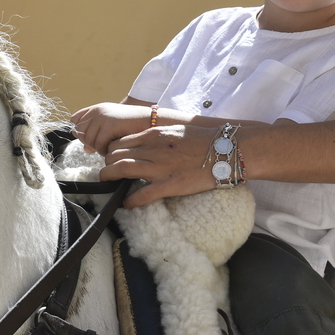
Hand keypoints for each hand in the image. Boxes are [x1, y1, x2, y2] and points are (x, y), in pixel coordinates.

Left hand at [70, 101, 157, 155]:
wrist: (152, 122)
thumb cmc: (134, 126)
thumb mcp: (113, 128)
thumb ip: (97, 134)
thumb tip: (85, 148)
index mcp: (97, 108)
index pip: (76, 121)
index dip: (82, 133)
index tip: (94, 139)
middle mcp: (98, 110)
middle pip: (80, 133)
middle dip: (91, 143)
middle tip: (105, 146)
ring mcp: (103, 116)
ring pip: (89, 141)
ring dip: (100, 148)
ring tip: (112, 147)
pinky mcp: (109, 125)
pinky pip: (100, 145)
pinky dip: (106, 151)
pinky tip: (116, 147)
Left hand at [101, 124, 218, 206]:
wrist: (227, 149)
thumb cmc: (205, 139)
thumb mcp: (175, 130)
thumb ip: (157, 136)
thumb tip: (143, 143)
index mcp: (154, 134)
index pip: (118, 142)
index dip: (111, 152)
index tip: (113, 159)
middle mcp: (153, 149)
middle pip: (115, 156)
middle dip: (108, 166)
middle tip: (110, 174)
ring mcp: (160, 167)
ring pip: (121, 170)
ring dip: (110, 179)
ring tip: (109, 185)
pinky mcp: (170, 185)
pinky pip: (142, 195)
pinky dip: (129, 201)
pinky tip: (126, 204)